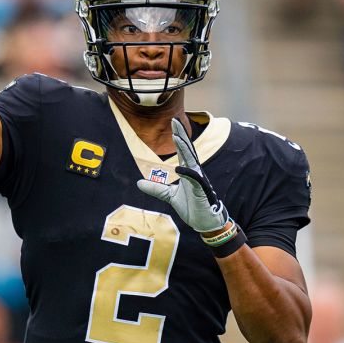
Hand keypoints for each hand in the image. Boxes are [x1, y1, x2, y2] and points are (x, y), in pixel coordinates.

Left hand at [136, 118, 231, 233]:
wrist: (204, 222)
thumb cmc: (192, 207)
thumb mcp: (169, 196)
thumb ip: (156, 188)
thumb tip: (139, 183)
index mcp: (188, 171)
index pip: (182, 150)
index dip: (178, 136)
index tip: (173, 122)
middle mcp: (194, 172)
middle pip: (187, 150)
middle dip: (181, 135)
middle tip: (175, 120)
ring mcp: (199, 180)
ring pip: (192, 160)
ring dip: (185, 148)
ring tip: (177, 136)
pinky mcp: (201, 191)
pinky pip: (195, 179)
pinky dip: (188, 173)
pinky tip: (180, 168)